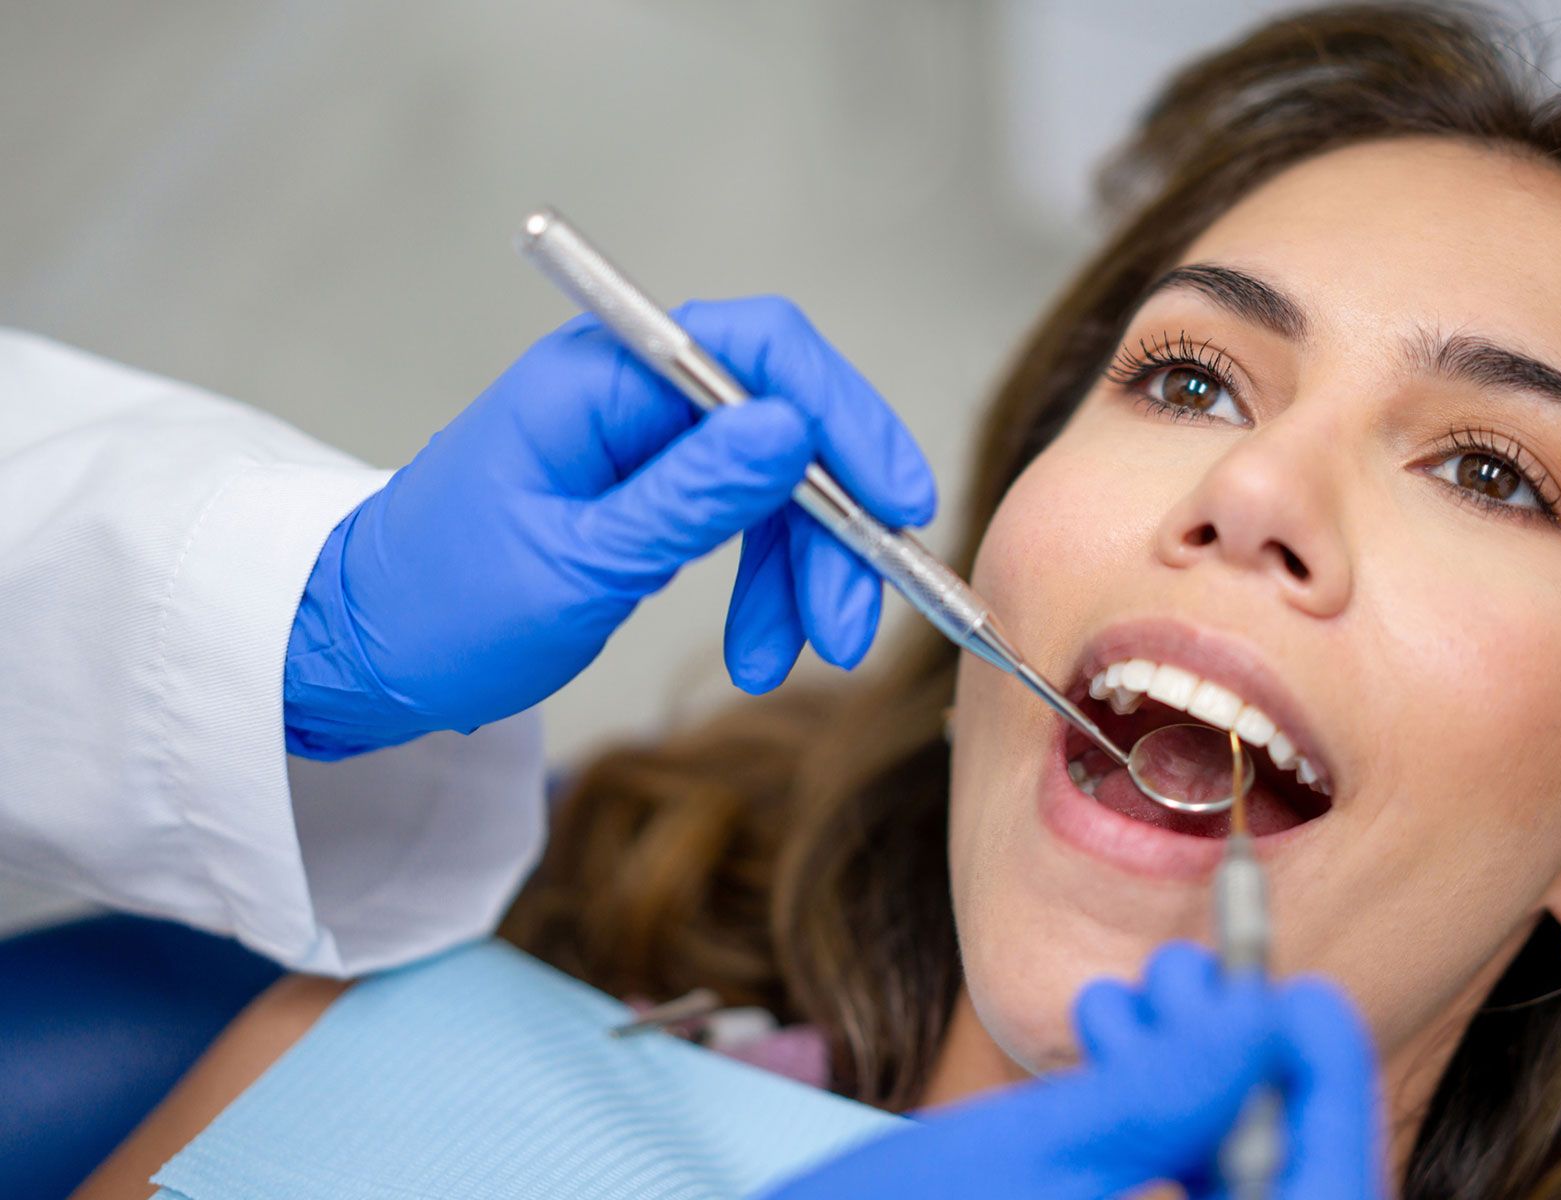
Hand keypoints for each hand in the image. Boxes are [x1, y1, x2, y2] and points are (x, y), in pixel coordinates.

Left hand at [283, 298, 934, 758]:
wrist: (361, 654)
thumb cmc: (439, 606)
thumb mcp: (575, 565)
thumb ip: (688, 497)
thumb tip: (791, 429)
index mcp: (600, 378)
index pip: (761, 350)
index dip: (844, 418)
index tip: (896, 502)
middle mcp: (632, 394)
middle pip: (786, 425)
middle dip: (833, 525)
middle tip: (849, 626)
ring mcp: (646, 444)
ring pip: (777, 484)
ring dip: (808, 571)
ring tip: (799, 659)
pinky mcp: (652, 493)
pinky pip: (745, 522)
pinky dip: (770, 587)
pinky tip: (761, 652)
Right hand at [762, 943, 1384, 1198]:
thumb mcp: (1034, 1150)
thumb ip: (1173, 1090)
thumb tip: (1282, 1018)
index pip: (1326, 1189)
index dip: (1328, 1085)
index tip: (1300, 991)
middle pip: (1278, 1180)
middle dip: (1235, 1066)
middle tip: (1183, 973)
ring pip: (1217, 1179)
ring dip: (1184, 1080)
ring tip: (1120, 996)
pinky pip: (1165, 1191)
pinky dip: (1144, 1117)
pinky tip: (1098, 1042)